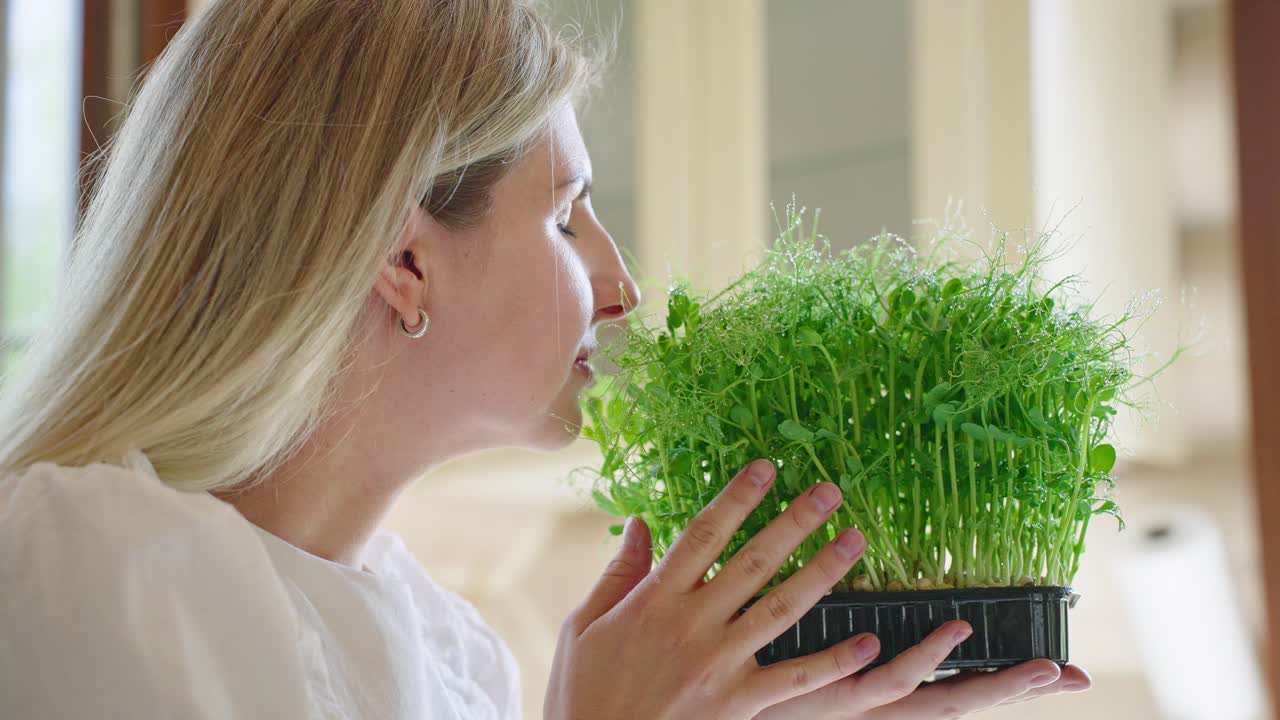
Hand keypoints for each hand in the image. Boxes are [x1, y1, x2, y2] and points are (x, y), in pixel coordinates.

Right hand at [545, 458, 1032, 718]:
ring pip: (782, 608)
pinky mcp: (736, 703)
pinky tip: (868, 643)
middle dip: (795, 522)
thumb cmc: (583, 691)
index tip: (767, 468)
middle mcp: (691, 624)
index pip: (704, 534)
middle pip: (754, 561)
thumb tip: (641, 523)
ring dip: (824, 572)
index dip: (737, 497)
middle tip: (831, 492)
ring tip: (855, 541)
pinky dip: (833, 662)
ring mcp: (718, 664)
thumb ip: (619, 573)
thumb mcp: (584, 625)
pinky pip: (793, 679)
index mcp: (653, 599)